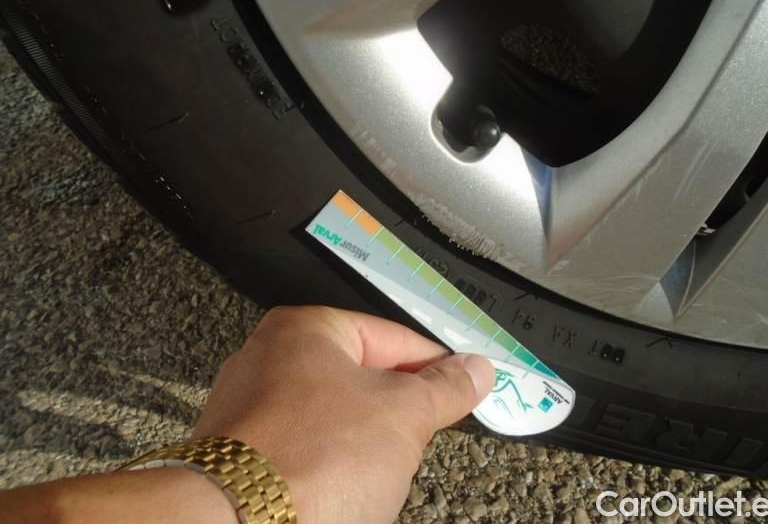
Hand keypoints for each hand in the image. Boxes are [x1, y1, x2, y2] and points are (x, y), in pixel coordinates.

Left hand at [193, 305, 494, 523]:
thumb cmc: (315, 458)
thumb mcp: (403, 415)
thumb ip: (445, 388)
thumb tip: (476, 369)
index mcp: (305, 329)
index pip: (393, 337)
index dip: (436, 365)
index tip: (464, 387)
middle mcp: (269, 358)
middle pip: (361, 376)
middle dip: (397, 410)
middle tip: (420, 436)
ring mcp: (250, 408)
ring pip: (334, 417)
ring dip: (364, 443)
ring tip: (375, 473)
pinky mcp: (241, 454)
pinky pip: (305, 449)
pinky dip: (330, 465)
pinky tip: (341, 489)